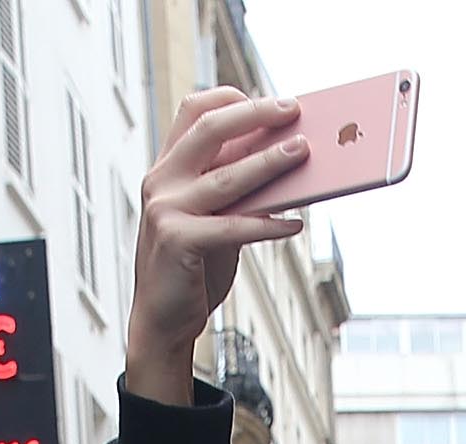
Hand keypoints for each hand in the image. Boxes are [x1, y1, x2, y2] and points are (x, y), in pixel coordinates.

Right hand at [127, 90, 309, 403]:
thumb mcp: (211, 219)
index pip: (194, 112)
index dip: (231, 99)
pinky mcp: (179, 242)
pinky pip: (233, 227)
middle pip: (210, 130)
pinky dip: (268, 225)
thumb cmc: (193, 268)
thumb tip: (280, 161)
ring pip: (226, 177)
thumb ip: (232, 191)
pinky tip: (295, 224)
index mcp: (167, 168)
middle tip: (292, 110)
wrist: (162, 322)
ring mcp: (166, 210)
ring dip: (270, 163)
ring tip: (303, 152)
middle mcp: (161, 182)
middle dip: (254, 115)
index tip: (269, 102)